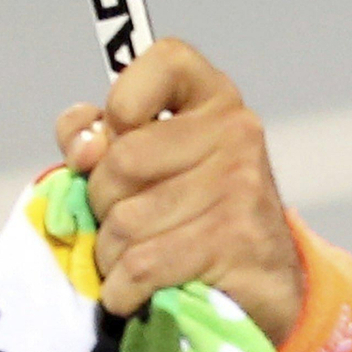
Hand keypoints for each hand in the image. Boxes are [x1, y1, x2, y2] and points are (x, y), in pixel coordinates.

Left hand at [55, 39, 304, 343]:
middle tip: (127, 221)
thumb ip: (99, 139)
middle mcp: (236, 131)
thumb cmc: (193, 217)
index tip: (119, 135)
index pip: (165, 59)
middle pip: (120, 160)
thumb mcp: (147, 165)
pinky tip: (137, 292)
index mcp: (214, 99)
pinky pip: (140, 266)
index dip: (122, 100)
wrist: (268, 285)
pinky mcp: (235, 240)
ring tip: (136, 260)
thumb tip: (82, 146)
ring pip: (124, 222)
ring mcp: (240, 184)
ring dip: (111, 257)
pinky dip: (123, 290)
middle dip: (101, 204)